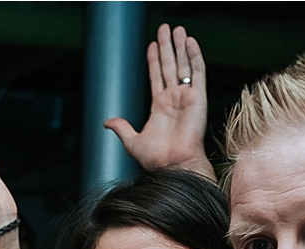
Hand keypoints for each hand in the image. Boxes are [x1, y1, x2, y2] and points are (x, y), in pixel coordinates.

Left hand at [104, 25, 213, 177]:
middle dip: (167, 47)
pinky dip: (194, 56)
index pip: (156, 76)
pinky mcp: (198, 97)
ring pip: (183, 65)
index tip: (151, 45)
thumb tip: (106, 122)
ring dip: (180, 47)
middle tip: (165, 29)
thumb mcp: (132, 141)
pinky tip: (190, 42)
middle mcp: (174, 99)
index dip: (154, 60)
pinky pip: (198, 72)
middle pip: (170, 66)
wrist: (173, 164)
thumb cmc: (156, 158)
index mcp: (159, 107)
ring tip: (178, 29)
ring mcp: (187, 96)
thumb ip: (121, 128)